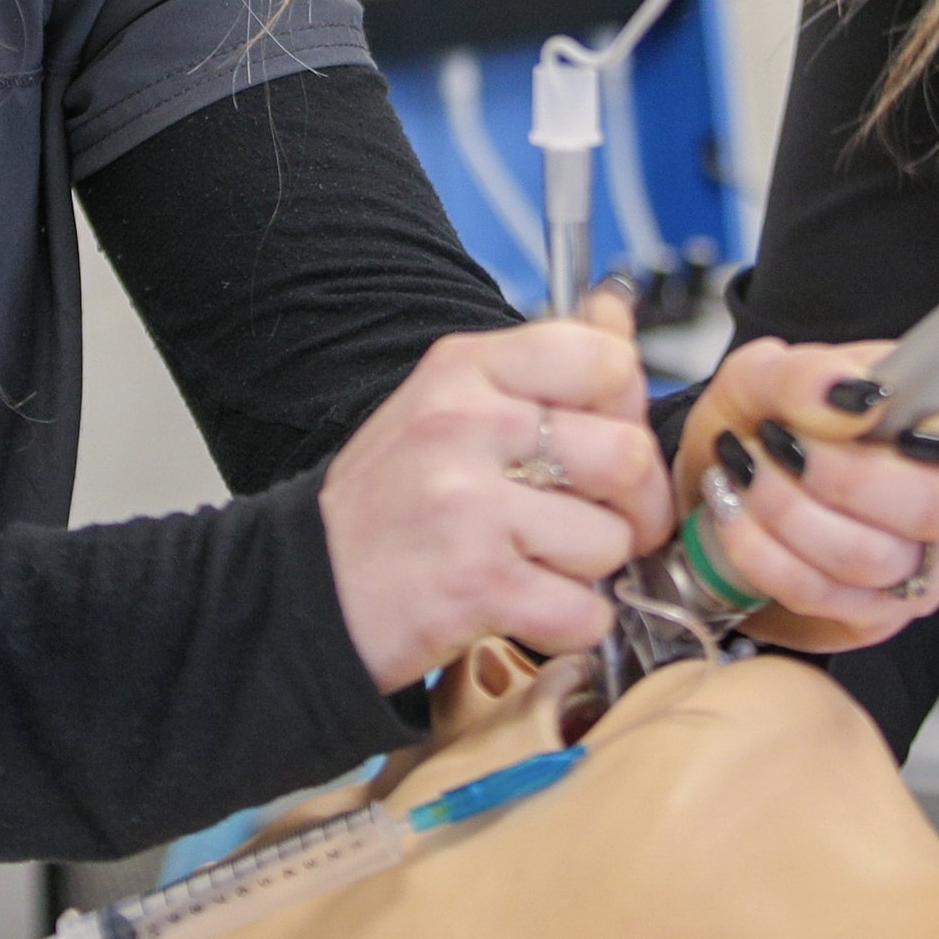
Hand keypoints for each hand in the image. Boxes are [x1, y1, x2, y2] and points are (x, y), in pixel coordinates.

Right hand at [322, 287, 675, 690]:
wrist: (302, 589)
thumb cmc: (387, 503)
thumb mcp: (446, 404)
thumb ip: (539, 368)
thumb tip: (618, 314)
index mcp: (464, 369)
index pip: (604, 359)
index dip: (629, 409)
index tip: (611, 441)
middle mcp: (465, 425)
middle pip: (626, 453)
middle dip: (635, 505)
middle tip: (607, 524)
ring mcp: (469, 506)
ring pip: (610, 539)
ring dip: (593, 571)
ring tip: (543, 566)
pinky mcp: (476, 585)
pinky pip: (586, 612)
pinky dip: (571, 624)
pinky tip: (528, 607)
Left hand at [666, 334, 938, 654]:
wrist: (725, 483)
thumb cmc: (767, 419)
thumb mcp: (767, 373)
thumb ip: (805, 374)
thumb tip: (854, 398)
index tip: (921, 432)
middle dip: (843, 474)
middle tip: (780, 441)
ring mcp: (931, 561)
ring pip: (878, 557)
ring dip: (789, 510)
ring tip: (748, 469)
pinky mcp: (882, 612)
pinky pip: (829, 595)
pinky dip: (765, 550)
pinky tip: (739, 512)